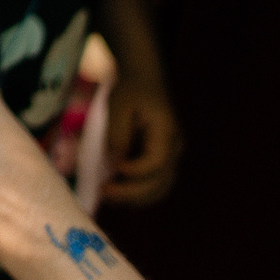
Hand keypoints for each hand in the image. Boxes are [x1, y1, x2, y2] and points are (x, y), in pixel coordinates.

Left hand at [103, 74, 182, 205]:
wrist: (145, 81)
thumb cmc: (130, 91)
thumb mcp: (118, 105)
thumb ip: (117, 133)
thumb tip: (115, 160)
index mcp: (167, 132)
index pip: (157, 162)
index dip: (136, 171)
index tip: (116, 167)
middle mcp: (175, 148)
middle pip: (160, 181)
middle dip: (131, 192)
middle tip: (104, 192)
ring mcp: (172, 156)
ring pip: (161, 188)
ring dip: (136, 198)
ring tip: (108, 198)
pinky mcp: (164, 160)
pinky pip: (157, 184)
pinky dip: (140, 194)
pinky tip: (119, 196)